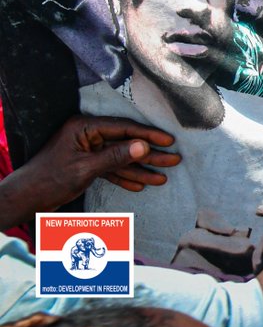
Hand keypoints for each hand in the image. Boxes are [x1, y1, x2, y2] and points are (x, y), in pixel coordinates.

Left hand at [0, 116, 178, 222]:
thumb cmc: (49, 180)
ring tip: (163, 177)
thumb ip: (115, 157)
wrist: (24, 199)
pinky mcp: (86, 165)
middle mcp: (87, 135)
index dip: (148, 135)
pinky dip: (125, 177)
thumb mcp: (85, 169)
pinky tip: (141, 184)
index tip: (168, 141)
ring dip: (141, 169)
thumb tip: (143, 146)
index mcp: (84, 127)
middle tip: (174, 159)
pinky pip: (110, 169)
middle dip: (150, 154)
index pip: (123, 128)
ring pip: (120, 158)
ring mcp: (87, 150)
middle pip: (125, 143)